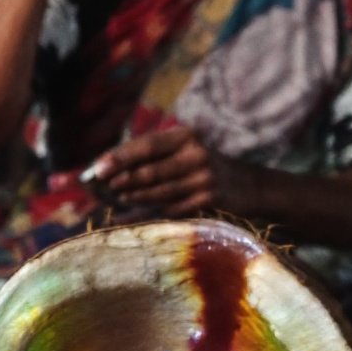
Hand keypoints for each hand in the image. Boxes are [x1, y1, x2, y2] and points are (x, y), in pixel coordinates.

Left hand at [90, 126, 258, 217]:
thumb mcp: (186, 152)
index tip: (100, 166)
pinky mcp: (210, 199)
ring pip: (159, 190)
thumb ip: (155, 156)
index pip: (147, 144)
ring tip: (119, 198)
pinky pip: (173, 207)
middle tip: (105, 186)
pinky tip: (138, 214)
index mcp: (185, 136)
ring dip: (135, 196)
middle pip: (150, 169)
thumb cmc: (207, 167)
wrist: (252, 186)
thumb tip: (112, 168)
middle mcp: (195, 153)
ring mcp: (204, 177)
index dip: (121, 156)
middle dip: (124, 179)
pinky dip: (152, 212)